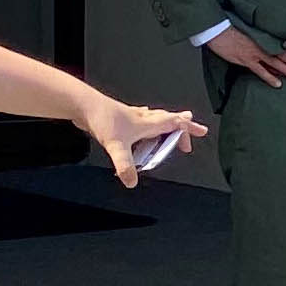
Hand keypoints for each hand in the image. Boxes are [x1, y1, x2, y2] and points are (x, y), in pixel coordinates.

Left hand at [79, 97, 202, 185]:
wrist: (84, 104)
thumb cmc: (102, 119)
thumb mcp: (116, 147)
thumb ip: (125, 166)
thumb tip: (131, 181)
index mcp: (147, 124)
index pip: (175, 124)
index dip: (189, 128)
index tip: (201, 131)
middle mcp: (142, 118)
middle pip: (168, 118)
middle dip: (182, 123)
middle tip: (191, 127)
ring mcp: (131, 116)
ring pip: (154, 117)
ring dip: (165, 120)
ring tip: (171, 122)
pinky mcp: (120, 116)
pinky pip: (140, 117)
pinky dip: (146, 118)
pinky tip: (140, 118)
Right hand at [204, 29, 285, 85]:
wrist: (217, 30)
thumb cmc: (229, 27)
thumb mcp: (247, 27)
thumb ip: (257, 32)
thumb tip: (264, 37)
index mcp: (261, 35)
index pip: (280, 40)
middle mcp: (260, 44)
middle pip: (281, 52)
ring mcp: (254, 52)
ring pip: (274, 62)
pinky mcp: (246, 59)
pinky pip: (261, 71)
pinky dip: (270, 77)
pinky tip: (278, 83)